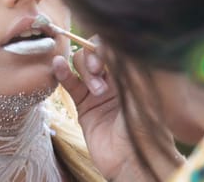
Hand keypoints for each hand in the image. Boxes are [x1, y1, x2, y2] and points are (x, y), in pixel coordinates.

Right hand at [53, 46, 180, 180]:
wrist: (133, 162)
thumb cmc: (146, 128)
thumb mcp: (141, 91)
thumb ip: (126, 64)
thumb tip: (109, 40)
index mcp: (131, 72)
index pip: (113, 46)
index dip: (104, 45)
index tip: (103, 55)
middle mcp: (115, 77)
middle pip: (94, 52)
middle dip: (93, 58)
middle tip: (99, 72)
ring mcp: (98, 90)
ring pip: (81, 65)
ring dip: (85, 72)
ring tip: (97, 91)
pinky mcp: (84, 105)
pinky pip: (70, 83)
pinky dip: (63, 72)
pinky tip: (58, 65)